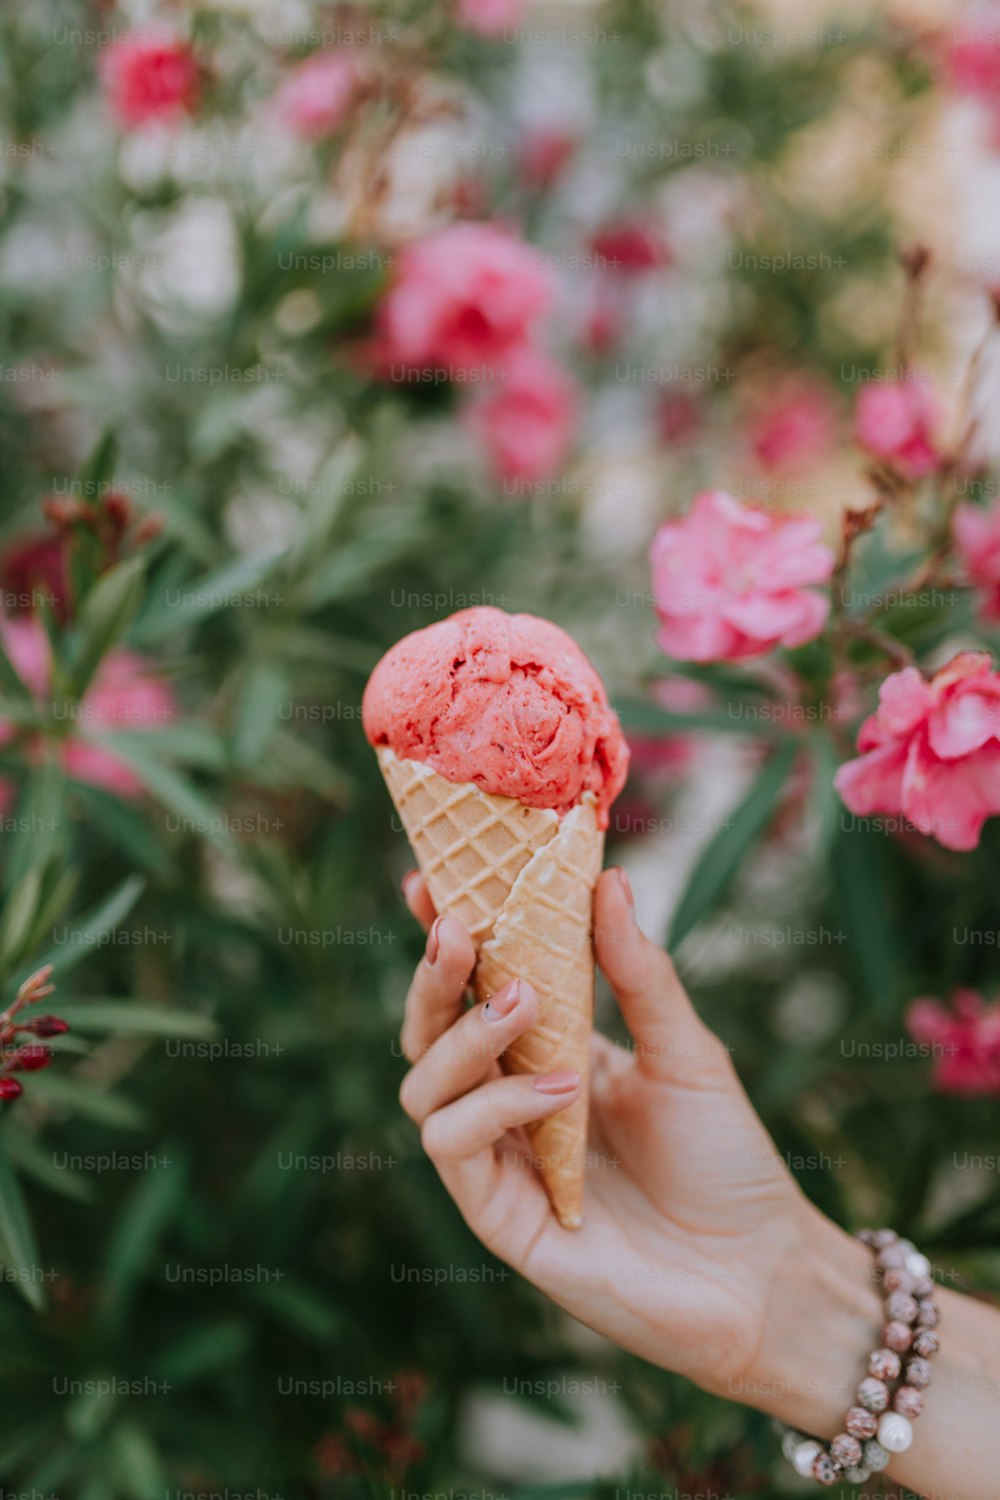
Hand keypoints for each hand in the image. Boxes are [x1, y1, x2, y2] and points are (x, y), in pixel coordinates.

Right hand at [396, 866, 850, 1398]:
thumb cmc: (727, 1160)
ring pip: (425, 1088)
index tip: (431, 877)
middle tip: (456, 926)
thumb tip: (608, 879)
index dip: (445, 935)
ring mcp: (500, 1162)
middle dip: (433, 976)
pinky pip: (455, 1148)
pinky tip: (558, 1089)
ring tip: (523, 999)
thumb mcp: (685, 1049)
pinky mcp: (500, 1217)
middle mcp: (509, 1105)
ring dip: (463, 1035)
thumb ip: (638, 973)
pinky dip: (495, 1106)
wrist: (763, 1272)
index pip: (474, 988)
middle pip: (429, 1032)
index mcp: (547, 1056)